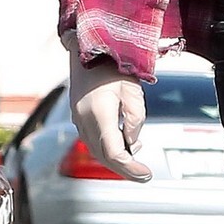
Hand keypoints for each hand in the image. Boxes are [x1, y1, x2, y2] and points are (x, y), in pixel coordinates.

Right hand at [69, 54, 151, 181]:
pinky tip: (126, 143)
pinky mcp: (78, 117)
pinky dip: (109, 149)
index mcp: (98, 114)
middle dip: (125, 170)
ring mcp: (77, 119)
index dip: (130, 167)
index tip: (146, 173)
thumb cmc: (112, 66)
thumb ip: (135, 119)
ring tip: (137, 161)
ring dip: (116, 160)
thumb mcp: (133, 90)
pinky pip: (93, 141)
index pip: (113, 152)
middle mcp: (83, 120)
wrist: (88, 48)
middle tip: (144, 176)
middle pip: (103, 156)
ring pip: (96, 150)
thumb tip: (132, 142)